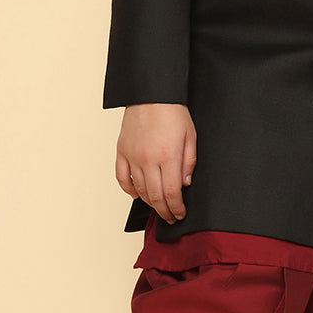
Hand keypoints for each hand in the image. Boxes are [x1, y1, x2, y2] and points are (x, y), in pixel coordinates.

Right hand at [115, 103, 196, 223]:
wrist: (152, 94)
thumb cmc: (173, 112)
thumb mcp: (191, 137)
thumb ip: (188, 162)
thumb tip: (185, 184)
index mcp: (168, 157)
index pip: (172, 193)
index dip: (177, 208)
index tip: (180, 214)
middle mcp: (148, 160)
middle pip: (156, 196)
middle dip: (165, 211)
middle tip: (171, 217)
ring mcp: (133, 157)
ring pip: (140, 189)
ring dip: (150, 203)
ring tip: (158, 207)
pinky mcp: (122, 151)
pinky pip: (122, 177)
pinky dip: (129, 189)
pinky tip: (137, 194)